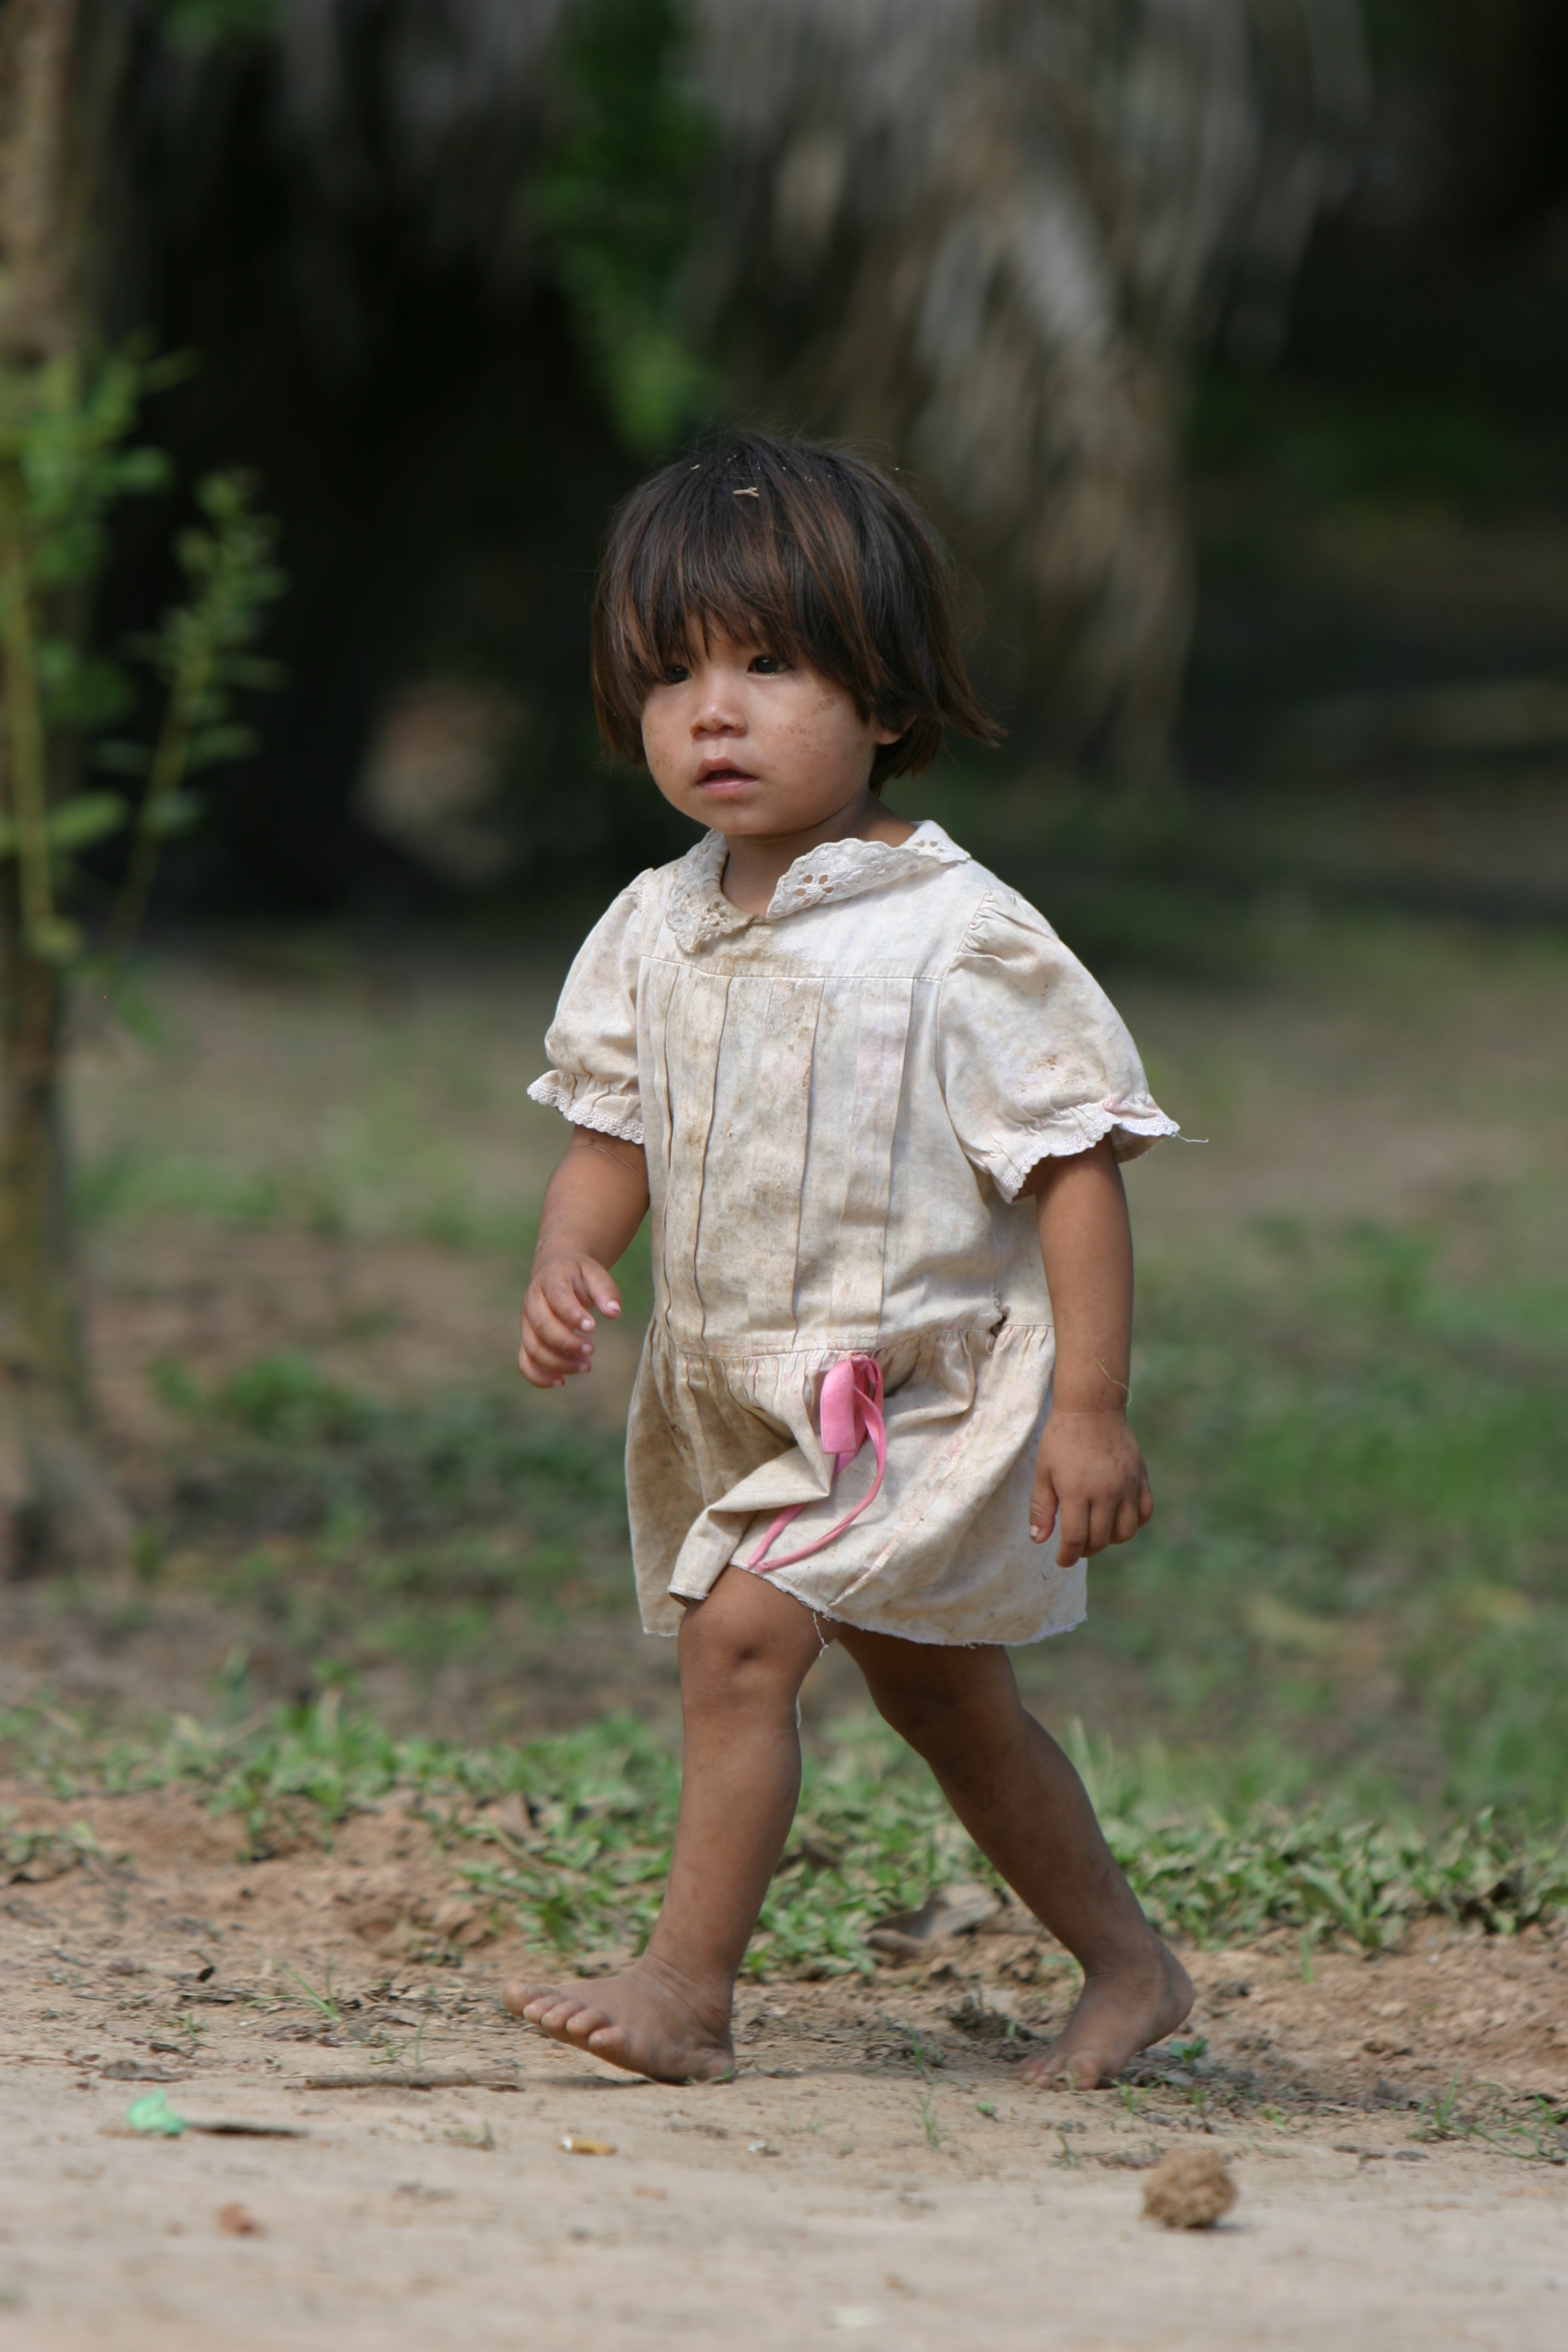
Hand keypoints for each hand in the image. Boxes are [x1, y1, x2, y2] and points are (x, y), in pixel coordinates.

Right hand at [519, 1253, 621, 1387]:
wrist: (555, 1271)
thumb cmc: (579, 1275)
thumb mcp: (595, 1273)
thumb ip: (605, 1291)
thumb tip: (614, 1313)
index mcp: (550, 1280)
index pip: (557, 1298)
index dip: (573, 1314)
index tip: (593, 1327)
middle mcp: (532, 1302)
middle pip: (541, 1326)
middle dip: (566, 1342)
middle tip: (592, 1350)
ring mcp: (526, 1323)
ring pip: (533, 1347)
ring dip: (558, 1362)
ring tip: (586, 1367)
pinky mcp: (527, 1339)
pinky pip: (525, 1362)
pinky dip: (538, 1376)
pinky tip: (561, 1381)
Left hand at [1029, 1408, 1151, 1565]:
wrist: (1091, 1408)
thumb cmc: (1061, 1439)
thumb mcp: (1043, 1472)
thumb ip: (1041, 1508)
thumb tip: (1039, 1541)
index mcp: (1077, 1491)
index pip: (1076, 1539)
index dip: (1067, 1556)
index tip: (1061, 1560)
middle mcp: (1106, 1492)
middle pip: (1100, 1539)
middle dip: (1085, 1550)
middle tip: (1076, 1546)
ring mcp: (1126, 1486)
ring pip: (1126, 1532)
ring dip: (1110, 1540)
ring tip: (1096, 1533)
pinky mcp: (1140, 1478)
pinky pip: (1144, 1513)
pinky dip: (1133, 1523)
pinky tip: (1118, 1519)